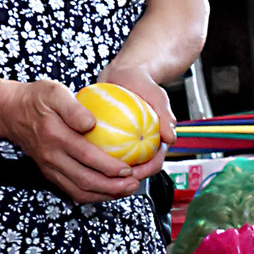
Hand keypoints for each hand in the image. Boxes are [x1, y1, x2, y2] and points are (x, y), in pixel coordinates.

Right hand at [0, 77, 149, 203]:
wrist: (10, 113)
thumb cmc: (36, 99)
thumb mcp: (54, 92)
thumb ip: (73, 107)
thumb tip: (91, 123)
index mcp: (55, 136)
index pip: (86, 156)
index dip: (109, 166)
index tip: (128, 167)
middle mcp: (51, 157)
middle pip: (84, 180)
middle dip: (112, 187)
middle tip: (133, 183)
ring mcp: (49, 168)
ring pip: (79, 191)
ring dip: (105, 195)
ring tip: (126, 190)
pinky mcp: (50, 174)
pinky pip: (73, 190)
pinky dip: (93, 194)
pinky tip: (110, 190)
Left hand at [99, 59, 173, 178]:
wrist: (125, 73)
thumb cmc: (143, 84)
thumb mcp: (157, 96)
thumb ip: (165, 116)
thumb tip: (171, 138)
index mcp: (154, 142)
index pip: (152, 164)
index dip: (144, 173)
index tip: (133, 173)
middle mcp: (138, 146)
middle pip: (132, 171)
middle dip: (122, 179)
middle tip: (109, 176)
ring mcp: (122, 144)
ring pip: (114, 164)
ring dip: (105, 170)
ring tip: (93, 169)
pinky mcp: (106, 139)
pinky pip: (99, 150)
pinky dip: (93, 153)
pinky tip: (82, 152)